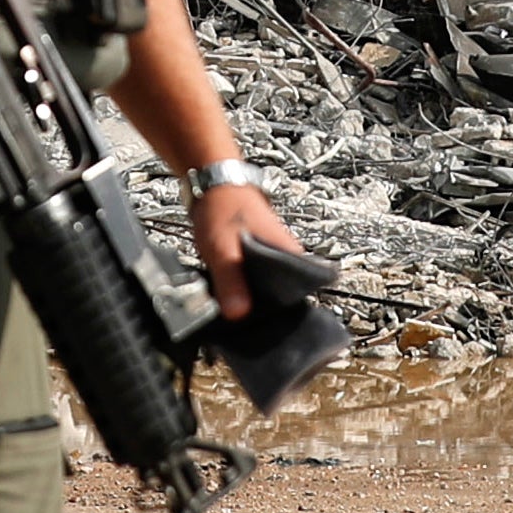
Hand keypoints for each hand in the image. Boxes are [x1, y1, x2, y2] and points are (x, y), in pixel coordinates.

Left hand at [188, 177, 301, 321]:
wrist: (212, 184)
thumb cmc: (224, 207)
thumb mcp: (224, 249)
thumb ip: (231, 281)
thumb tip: (240, 314)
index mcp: (291, 254)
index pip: (300, 293)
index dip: (286, 314)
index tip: (270, 328)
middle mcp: (286, 257)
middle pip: (282, 297)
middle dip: (265, 312)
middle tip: (245, 325)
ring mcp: (272, 258)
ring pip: (266, 290)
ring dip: (251, 301)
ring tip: (235, 313)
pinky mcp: (256, 260)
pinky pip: (253, 282)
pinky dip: (242, 291)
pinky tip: (229, 298)